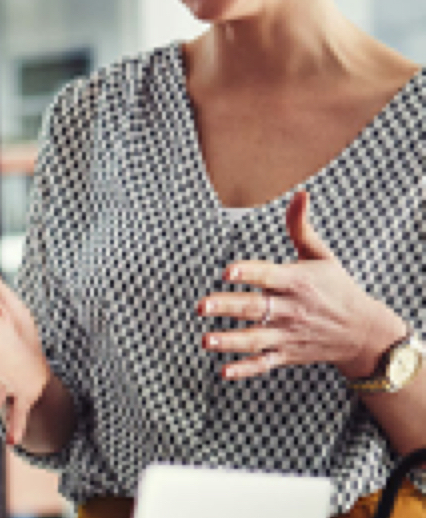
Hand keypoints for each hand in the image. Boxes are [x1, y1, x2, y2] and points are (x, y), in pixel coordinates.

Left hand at [197, 191, 405, 379]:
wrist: (364, 332)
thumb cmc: (336, 287)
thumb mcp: (321, 256)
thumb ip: (301, 227)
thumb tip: (300, 193)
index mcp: (298, 282)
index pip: (269, 275)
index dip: (249, 273)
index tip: (227, 271)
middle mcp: (292, 310)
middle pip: (256, 308)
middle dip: (228, 307)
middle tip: (201, 306)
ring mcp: (288, 335)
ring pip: (256, 340)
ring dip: (230, 342)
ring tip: (205, 341)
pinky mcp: (287, 355)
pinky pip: (264, 364)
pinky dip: (245, 370)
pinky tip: (222, 372)